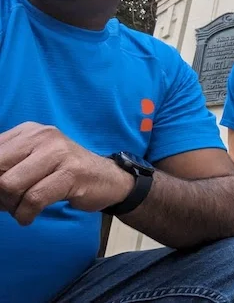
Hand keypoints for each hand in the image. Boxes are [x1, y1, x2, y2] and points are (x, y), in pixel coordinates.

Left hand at [0, 122, 133, 224]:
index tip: (0, 193)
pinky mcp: (71, 173)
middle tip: (9, 204)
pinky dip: (25, 214)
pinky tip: (29, 217)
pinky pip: (33, 199)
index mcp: (28, 131)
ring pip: (10, 186)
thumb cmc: (64, 173)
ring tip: (21, 209)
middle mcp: (42, 135)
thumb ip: (6, 165)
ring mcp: (59, 152)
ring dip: (11, 206)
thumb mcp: (32, 161)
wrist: (109, 178)